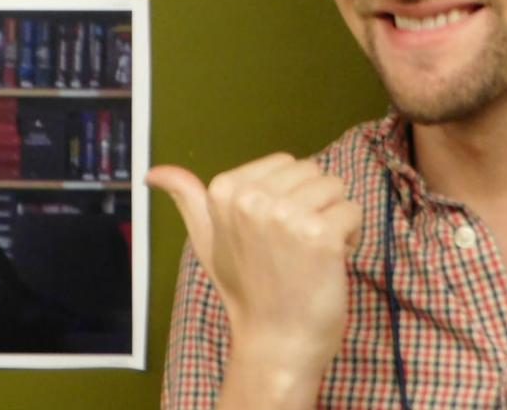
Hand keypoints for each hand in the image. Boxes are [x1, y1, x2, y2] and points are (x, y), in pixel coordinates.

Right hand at [148, 154, 360, 402]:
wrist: (276, 344)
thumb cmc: (247, 292)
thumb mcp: (208, 241)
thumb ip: (187, 199)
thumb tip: (153, 173)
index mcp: (223, 191)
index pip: (285, 163)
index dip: (289, 196)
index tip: (274, 233)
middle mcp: (251, 198)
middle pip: (313, 172)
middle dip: (314, 204)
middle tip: (295, 247)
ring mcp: (285, 216)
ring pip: (336, 188)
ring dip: (334, 220)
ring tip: (312, 253)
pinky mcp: (320, 234)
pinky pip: (353, 211)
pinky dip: (351, 237)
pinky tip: (330, 263)